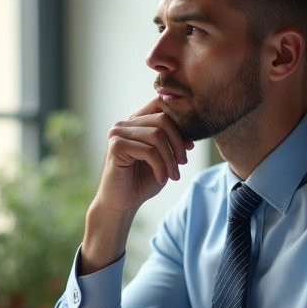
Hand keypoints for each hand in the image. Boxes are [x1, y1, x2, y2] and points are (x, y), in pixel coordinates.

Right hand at [94, 98, 192, 214]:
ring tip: (173, 174)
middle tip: (182, 163)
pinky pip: (149, 151)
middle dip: (178, 143)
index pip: (160, 103)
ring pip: (157, 135)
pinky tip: (161, 178)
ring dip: (170, 158)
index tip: (189, 145)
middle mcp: (125, 123)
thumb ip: (172, 140)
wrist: (122, 204)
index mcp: (136, 121)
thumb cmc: (142, 180)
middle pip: (163, 119)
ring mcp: (118, 133)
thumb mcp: (164, 157)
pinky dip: (160, 166)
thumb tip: (190, 129)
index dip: (180, 121)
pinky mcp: (116, 146)